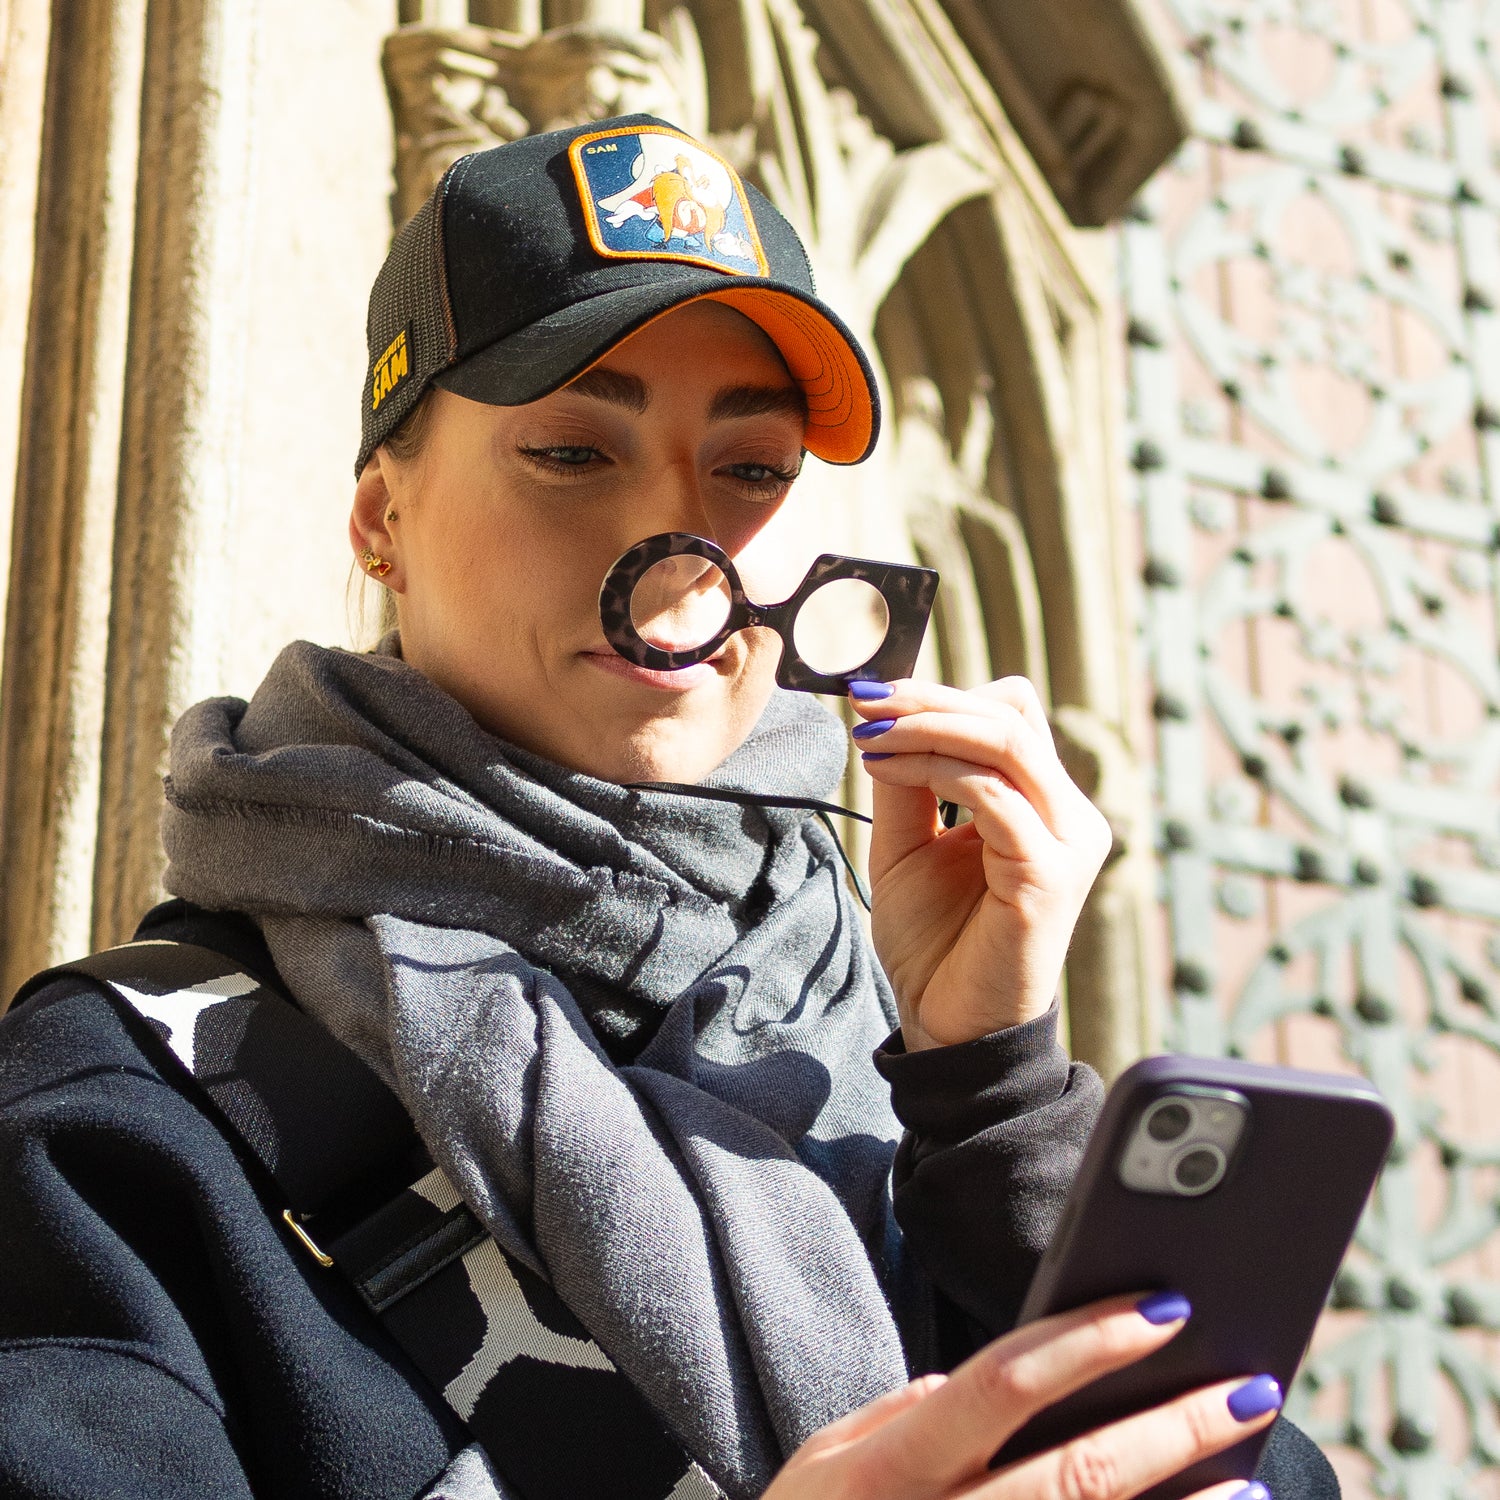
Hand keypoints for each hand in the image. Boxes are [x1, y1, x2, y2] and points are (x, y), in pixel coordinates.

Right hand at [761, 1293, 1278, 1499]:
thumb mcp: (820, 1466)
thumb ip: (890, 1418)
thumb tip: (960, 1385)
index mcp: (891, 1467)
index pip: (1002, 1382)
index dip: (1085, 1341)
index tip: (1160, 1309)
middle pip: (1076, 1471)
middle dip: (1170, 1425)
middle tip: (1246, 1384)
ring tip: (1252, 1473)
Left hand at [851, 678, 1112, 1048]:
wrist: (947, 1024)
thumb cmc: (936, 941)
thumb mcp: (909, 844)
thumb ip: (909, 783)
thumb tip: (885, 717)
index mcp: (1042, 803)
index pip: (1009, 713)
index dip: (944, 693)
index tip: (873, 695)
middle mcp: (1068, 816)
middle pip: (1010, 715)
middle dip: (929, 699)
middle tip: (865, 701)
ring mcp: (1066, 844)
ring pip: (1006, 743)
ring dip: (928, 727)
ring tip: (870, 734)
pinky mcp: (1049, 876)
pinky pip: (994, 798)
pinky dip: (936, 771)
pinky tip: (888, 771)